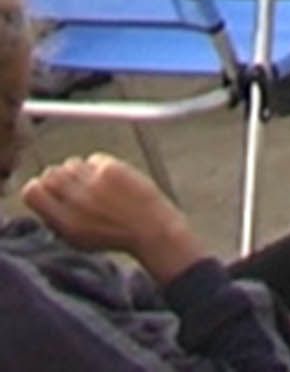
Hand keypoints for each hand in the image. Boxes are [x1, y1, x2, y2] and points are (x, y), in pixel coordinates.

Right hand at [24, 155, 205, 284]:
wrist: (149, 228)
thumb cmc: (113, 236)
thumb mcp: (75, 239)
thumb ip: (55, 220)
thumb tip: (42, 199)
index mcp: (63, 220)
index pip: (32, 191)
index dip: (36, 187)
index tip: (45, 189)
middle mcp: (75, 200)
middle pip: (50, 173)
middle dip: (57, 176)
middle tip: (71, 183)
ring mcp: (94, 182)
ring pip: (71, 162)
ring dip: (78, 170)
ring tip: (91, 181)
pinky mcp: (113, 169)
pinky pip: (94, 158)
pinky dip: (98, 165)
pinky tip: (107, 177)